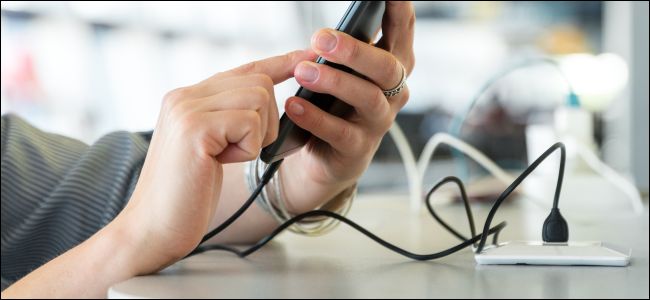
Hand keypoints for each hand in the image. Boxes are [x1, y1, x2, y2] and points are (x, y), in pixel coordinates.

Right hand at [116, 50, 316, 273]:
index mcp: (188, 97)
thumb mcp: (211, 146)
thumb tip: (266, 98)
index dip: (279, 63)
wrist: (153, 228)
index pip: (244, 69)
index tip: (307, 55)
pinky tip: (219, 163)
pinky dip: (247, 148)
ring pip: (259, 98)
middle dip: (266, 121)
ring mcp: (187, 108)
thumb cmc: (188, 194)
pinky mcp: (195, 127)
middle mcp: (185, 95)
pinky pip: (250, 122)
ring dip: (256, 135)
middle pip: (259, 82)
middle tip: (240, 150)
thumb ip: (229, 118)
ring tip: (226, 156)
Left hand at [280, 2, 414, 211]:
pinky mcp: (358, 149)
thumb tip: (326, 34)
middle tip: (320, 37)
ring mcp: (378, 122)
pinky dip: (315, 118)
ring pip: (367, 98)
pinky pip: (340, 132)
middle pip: (386, 67)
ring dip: (333, 82)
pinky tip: (294, 106)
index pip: (402, 30)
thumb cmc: (333, 104)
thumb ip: (342, 50)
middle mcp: (393, 92)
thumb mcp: (341, 72)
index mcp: (392, 64)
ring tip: (303, 72)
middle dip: (354, 50)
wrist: (323, 157)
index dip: (400, 9)